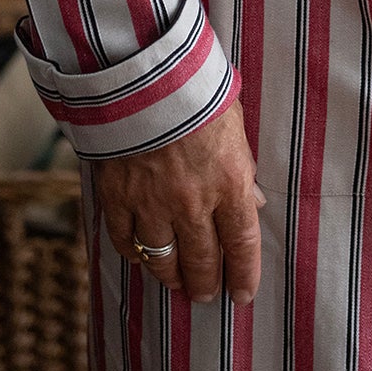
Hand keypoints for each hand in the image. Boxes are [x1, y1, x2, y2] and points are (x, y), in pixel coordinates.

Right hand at [94, 99, 264, 305]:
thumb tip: (253, 202)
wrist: (146, 75)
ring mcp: (152, 203)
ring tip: (177, 283)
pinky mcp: (118, 197)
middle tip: (207, 295)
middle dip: (206, 284)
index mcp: (229, 182)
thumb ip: (242, 167)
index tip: (243, 294)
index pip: (242, 245)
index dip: (244, 275)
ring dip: (171, 277)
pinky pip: (125, 240)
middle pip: (202, 262)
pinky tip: (140, 256)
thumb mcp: (235, 123)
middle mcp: (193, 202)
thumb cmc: (197, 91)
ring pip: (162, 260)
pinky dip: (133, 252)